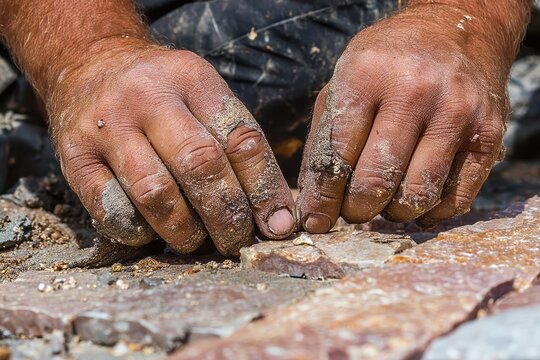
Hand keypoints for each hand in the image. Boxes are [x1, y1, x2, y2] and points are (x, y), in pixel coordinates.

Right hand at [49, 40, 294, 254]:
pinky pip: (111, 208)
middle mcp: (148, 97)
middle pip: (200, 164)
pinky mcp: (74, 155)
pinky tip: (151, 232)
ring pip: (155, 192)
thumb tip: (275, 219)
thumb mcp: (201, 95)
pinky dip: (139, 232)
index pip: (240, 138)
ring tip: (196, 240)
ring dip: (184, 230)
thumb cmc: (161, 93)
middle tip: (236, 240)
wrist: (89, 63)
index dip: (264, 188)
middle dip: (226, 214)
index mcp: (192, 79)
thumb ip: (235, 146)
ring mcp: (107, 125)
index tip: (276, 224)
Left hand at [297, 4, 509, 230]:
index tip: (316, 222)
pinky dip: (430, 212)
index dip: (321, 200)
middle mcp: (414, 92)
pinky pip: (456, 198)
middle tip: (353, 210)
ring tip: (384, 203)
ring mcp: (457, 113)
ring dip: (393, 213)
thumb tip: (314, 202)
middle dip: (356, 210)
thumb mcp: (343, 82)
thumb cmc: (387, 64)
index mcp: (366, 77)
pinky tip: (416, 202)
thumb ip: (324, 139)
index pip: (335, 158)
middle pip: (375, 183)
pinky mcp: (489, 134)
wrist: (456, 32)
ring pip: (417, 196)